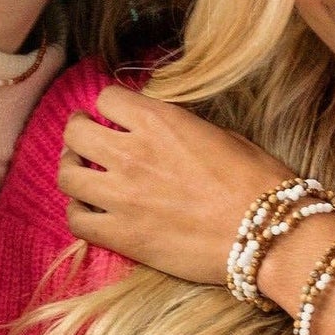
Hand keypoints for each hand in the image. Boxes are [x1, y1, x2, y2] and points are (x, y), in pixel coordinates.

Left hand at [58, 86, 305, 284]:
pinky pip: (76, 219)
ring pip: (68, 174)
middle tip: (86, 139)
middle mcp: (132, 153)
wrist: (266, 236)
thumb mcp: (221, 134)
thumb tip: (161, 132)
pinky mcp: (122, 235)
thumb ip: (179, 128)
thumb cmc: (257, 183)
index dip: (110, 107)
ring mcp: (122, 196)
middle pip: (76, 133)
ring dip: (73, 169)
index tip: (114, 117)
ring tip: (82, 172)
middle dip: (79, 132)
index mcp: (159, 121)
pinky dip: (78, 211)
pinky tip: (90, 209)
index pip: (106, 98)